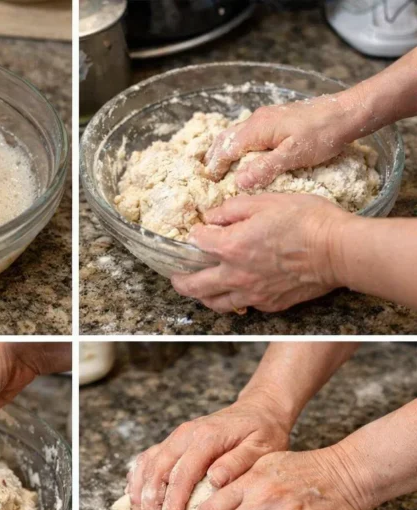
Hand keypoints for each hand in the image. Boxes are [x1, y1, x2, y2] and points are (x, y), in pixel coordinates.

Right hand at [127, 397, 290, 509]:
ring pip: (148, 465)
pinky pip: (147, 459)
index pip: (182, 473)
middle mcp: (186, 434)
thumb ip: (239, 463)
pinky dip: (137, 479)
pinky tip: (136, 499)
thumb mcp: (261, 448)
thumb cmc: (263, 433)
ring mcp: (176, 437)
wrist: (259, 410)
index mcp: (207, 437)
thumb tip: (214, 480)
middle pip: (158, 470)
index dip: (171, 502)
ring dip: (141, 493)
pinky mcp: (172, 442)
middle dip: (151, 503)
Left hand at [172, 194, 349, 313]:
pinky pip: (242, 305)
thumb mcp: (267, 201)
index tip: (197, 232)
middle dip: (180, 280)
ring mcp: (252, 293)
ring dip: (202, 296)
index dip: (194, 235)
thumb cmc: (307, 220)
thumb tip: (213, 217)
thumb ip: (234, 209)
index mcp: (231, 246)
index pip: (197, 243)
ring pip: (215, 303)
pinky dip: (233, 299)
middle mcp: (236, 275)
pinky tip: (235, 291)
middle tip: (175, 277)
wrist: (336, 251)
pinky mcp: (269, 304)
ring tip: (200, 289)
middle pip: (194, 286)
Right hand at [205, 95, 355, 188]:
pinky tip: (243, 157)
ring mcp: (266, 118)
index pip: (226, 148)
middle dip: (214, 156)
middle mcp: (257, 120)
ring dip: (225, 150)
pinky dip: (238, 146)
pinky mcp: (276, 120)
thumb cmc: (322, 134)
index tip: (209, 184)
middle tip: (207, 176)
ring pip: (236, 134)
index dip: (215, 167)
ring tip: (219, 168)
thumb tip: (238, 182)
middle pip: (226, 138)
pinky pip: (248, 134)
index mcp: (257, 128)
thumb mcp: (293, 155)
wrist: (347, 113)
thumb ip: (265, 168)